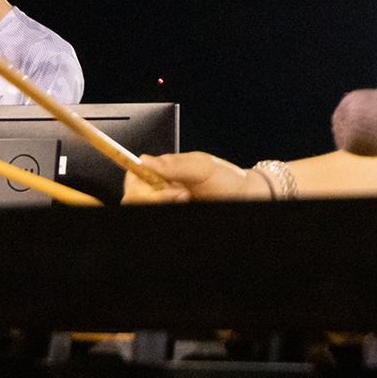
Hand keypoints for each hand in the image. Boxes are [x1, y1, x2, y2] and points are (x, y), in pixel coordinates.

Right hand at [121, 152, 264, 203]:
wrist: (243, 196)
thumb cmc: (224, 178)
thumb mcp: (201, 166)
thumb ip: (173, 164)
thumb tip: (144, 160)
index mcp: (161, 171)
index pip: (134, 175)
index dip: (137, 182)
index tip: (159, 182)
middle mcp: (158, 189)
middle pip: (133, 197)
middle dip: (154, 196)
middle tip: (181, 193)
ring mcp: (165, 203)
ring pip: (146, 207)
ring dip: (163, 203)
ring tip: (187, 198)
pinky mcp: (173, 214)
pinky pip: (160, 217)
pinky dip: (169, 208)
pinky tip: (188, 204)